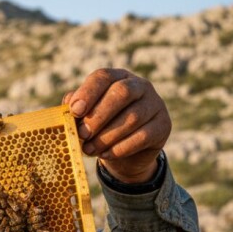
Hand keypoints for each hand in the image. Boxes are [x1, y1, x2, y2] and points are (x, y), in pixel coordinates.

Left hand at [63, 68, 170, 183]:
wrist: (124, 153)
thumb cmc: (99, 128)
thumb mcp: (85, 117)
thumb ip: (76, 108)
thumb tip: (68, 105)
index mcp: (117, 78)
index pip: (103, 76)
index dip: (88, 92)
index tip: (75, 111)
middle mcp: (140, 86)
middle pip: (121, 93)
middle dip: (98, 116)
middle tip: (82, 134)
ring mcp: (155, 104)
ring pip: (133, 117)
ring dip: (106, 136)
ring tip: (88, 149)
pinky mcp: (163, 125)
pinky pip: (143, 136)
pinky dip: (120, 148)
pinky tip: (105, 154)